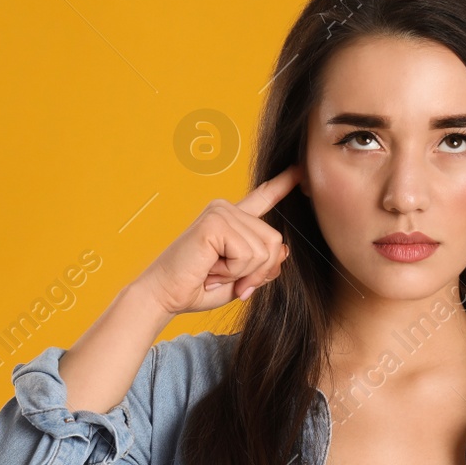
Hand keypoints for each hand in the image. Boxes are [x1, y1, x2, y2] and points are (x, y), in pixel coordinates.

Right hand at [136, 164, 301, 314]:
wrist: (166, 296)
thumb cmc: (199, 288)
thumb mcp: (242, 279)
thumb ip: (263, 265)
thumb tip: (284, 250)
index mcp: (233, 220)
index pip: (262, 198)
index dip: (282, 184)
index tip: (299, 168)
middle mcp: (226, 209)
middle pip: (275, 241)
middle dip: (258, 271)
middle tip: (228, 280)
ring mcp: (220, 212)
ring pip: (264, 250)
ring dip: (243, 273)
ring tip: (215, 273)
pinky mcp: (215, 222)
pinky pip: (247, 254)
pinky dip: (233, 272)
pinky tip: (210, 269)